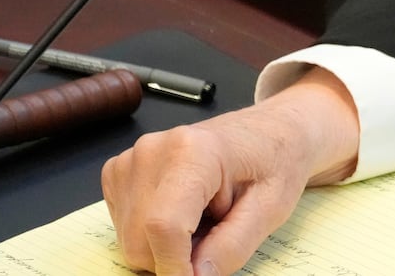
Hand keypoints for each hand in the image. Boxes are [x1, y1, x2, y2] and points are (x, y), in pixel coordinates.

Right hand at [101, 68, 360, 275]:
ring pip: (129, 240)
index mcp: (194, 151)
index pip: (163, 226)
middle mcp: (152, 150)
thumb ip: (232, 247)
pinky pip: (124, 227)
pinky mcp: (119, 172)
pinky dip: (152, 233)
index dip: (175, 268)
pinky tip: (184, 211)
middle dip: (176, 258)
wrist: (268, 131)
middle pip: (140, 241)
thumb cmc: (275, 161)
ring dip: (165, 246)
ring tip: (203, 218)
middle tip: (216, 234)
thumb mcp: (271, 208)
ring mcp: (131, 159)